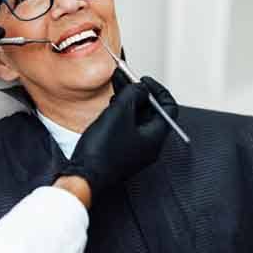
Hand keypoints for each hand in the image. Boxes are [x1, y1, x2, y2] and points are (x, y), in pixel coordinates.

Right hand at [59, 69, 177, 196]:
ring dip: (128, 100)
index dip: (158, 90)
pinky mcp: (121, 151)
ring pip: (137, 118)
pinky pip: (127, 126)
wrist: (84, 174)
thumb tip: (141, 88)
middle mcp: (149, 145)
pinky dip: (121, 112)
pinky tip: (110, 105)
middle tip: (126, 78)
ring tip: (116, 86)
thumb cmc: (103, 150)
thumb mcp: (120, 112)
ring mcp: (135, 149)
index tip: (144, 80)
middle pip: (151, 112)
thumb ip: (133, 95)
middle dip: (139, 92)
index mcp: (155, 137)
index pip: (168, 108)